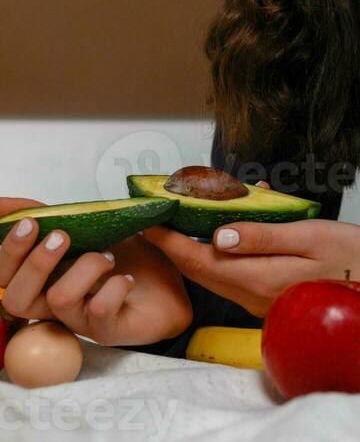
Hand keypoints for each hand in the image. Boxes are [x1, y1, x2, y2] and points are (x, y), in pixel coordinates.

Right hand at [0, 197, 192, 345]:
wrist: (172, 290)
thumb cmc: (132, 260)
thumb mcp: (101, 229)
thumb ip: (71, 219)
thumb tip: (44, 200)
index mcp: (48, 276)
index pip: (6, 273)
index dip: (6, 247)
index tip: (24, 218)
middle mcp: (56, 301)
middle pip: (14, 296)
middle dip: (32, 261)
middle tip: (59, 236)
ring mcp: (80, 319)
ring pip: (58, 299)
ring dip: (85, 267)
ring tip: (108, 256)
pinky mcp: (107, 331)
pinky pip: (100, 310)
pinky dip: (115, 286)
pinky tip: (127, 279)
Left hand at [142, 183, 359, 319]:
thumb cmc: (351, 255)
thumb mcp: (311, 236)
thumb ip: (263, 237)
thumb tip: (217, 235)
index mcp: (260, 279)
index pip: (200, 260)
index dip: (170, 239)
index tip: (148, 216)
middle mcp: (253, 295)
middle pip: (200, 269)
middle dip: (173, 241)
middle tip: (156, 211)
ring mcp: (260, 299)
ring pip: (215, 272)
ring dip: (194, 244)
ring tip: (181, 213)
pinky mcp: (269, 296)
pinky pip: (234, 273)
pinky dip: (219, 249)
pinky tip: (225, 224)